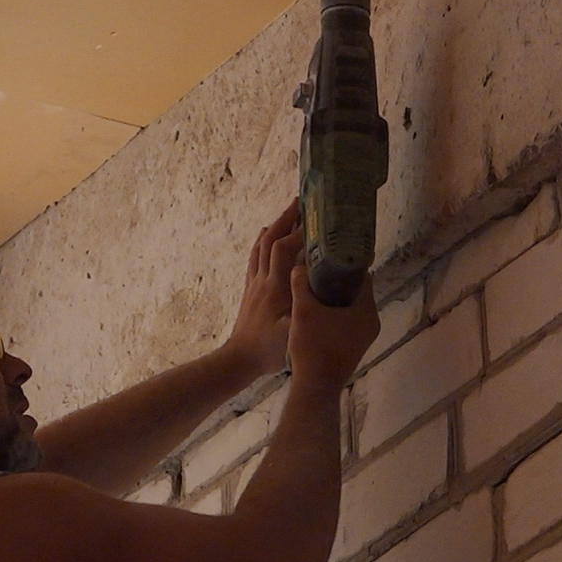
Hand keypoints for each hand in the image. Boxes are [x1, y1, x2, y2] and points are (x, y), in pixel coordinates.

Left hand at [223, 201, 301, 376]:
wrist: (239, 359)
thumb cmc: (269, 350)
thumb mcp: (292, 336)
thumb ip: (306, 313)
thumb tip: (323, 291)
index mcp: (276, 287)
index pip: (284, 249)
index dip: (298, 232)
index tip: (315, 218)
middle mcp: (263, 279)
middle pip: (270, 239)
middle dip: (285, 219)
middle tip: (301, 202)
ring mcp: (254, 283)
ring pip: (261, 246)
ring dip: (274, 226)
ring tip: (288, 213)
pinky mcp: (250, 289)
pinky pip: (255, 257)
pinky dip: (263, 242)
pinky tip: (267, 237)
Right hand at [287, 262, 379, 390]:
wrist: (315, 385)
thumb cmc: (312, 346)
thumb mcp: (303, 310)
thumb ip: (301, 283)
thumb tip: (299, 266)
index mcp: (366, 311)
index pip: (363, 275)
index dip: (346, 261)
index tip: (329, 253)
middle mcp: (372, 322)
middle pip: (358, 290)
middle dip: (339, 277)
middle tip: (319, 266)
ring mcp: (365, 335)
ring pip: (353, 305)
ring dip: (337, 294)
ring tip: (315, 284)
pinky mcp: (356, 345)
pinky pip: (349, 319)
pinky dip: (337, 310)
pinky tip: (317, 306)